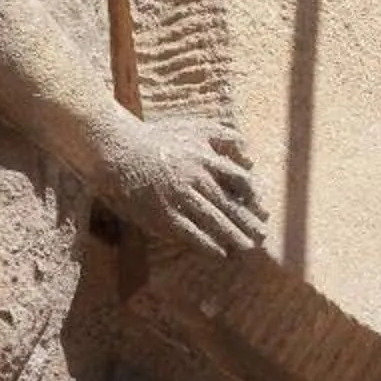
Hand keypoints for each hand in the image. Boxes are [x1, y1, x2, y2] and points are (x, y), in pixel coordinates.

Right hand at [106, 116, 266, 258]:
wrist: (117, 150)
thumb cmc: (155, 138)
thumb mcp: (194, 127)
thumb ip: (225, 137)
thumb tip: (250, 158)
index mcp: (206, 158)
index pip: (240, 180)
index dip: (252, 197)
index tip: (261, 208)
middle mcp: (197, 179)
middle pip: (231, 204)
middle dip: (248, 222)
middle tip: (262, 236)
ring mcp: (180, 198)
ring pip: (215, 221)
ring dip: (233, 236)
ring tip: (247, 248)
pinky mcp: (163, 214)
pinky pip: (191, 233)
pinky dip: (207, 244)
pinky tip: (219, 253)